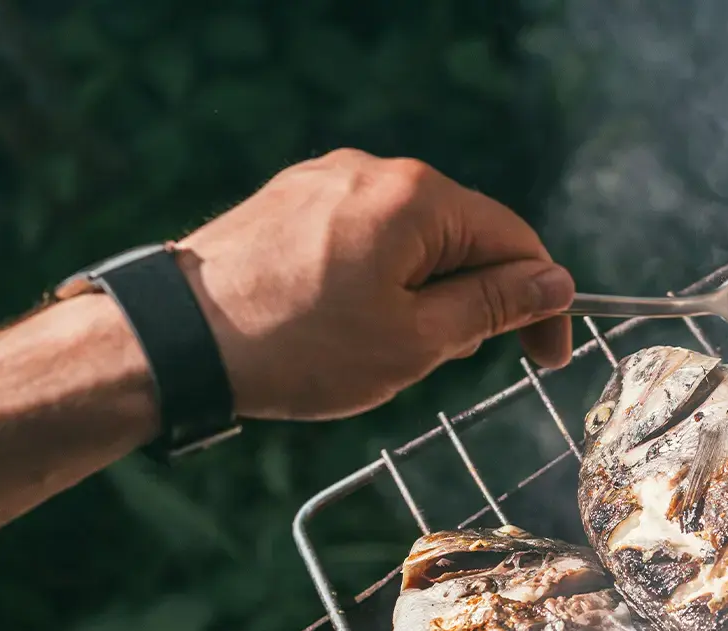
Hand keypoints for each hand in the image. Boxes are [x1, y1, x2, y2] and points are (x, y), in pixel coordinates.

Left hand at [174, 150, 574, 420]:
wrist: (175, 339)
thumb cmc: (297, 345)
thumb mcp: (415, 341)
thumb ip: (492, 306)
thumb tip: (552, 281)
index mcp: (417, 197)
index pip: (514, 240)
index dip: (542, 302)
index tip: (548, 356)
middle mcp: (373, 170)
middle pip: (462, 233)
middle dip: (476, 299)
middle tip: (456, 364)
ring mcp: (325, 178)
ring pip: (411, 237)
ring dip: (424, 292)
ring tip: (388, 350)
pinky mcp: (289, 199)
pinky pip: (361, 234)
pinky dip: (377, 279)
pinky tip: (346, 326)